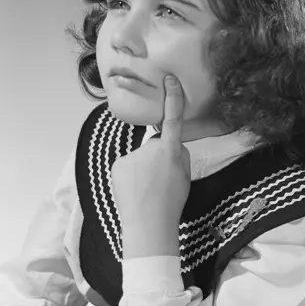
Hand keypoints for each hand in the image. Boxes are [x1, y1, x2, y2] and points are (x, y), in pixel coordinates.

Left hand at [111, 75, 190, 232]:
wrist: (147, 226)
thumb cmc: (171, 203)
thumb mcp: (185, 177)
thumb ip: (179, 156)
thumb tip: (171, 147)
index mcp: (170, 152)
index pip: (173, 120)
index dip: (173, 99)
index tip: (169, 79)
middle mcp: (149, 149)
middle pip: (156, 146)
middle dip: (159, 158)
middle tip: (162, 181)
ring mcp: (131, 156)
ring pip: (141, 157)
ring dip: (144, 168)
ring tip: (148, 190)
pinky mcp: (118, 164)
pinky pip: (128, 164)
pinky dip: (131, 174)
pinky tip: (135, 190)